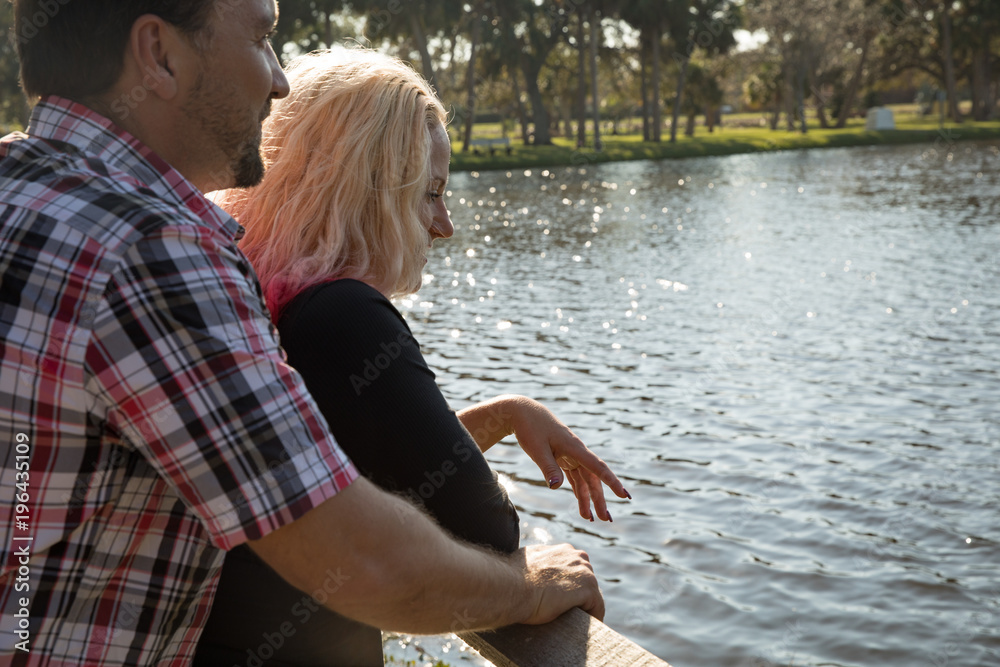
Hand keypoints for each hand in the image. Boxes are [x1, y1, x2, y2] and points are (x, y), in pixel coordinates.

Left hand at [507, 397, 629, 522]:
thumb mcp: (537, 449)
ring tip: (592, 519)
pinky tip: (583, 508)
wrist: (523, 412)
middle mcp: (577, 452)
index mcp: (574, 448)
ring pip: (585, 481)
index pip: (597, 467)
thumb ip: (548, 468)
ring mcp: (571, 456)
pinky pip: (575, 479)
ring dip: (589, 499)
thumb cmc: (530, 428)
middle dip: (600, 499)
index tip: (624, 495)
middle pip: (593, 479)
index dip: (611, 482)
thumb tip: (556, 487)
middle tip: (607, 519)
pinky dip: (579, 493)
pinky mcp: (564, 459)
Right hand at [519, 543, 603, 623]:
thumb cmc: (512, 576)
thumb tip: (531, 572)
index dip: (570, 586)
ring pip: (592, 594)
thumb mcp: (526, 561)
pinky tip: (585, 628)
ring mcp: (585, 571)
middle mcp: (577, 556)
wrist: (512, 585)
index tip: (563, 599)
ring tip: (576, 623)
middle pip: (586, 580)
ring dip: (585, 607)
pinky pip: (597, 607)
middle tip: (568, 613)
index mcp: (563, 550)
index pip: (574, 569)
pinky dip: (594, 618)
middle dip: (578, 595)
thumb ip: (537, 564)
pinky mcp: (589, 588)